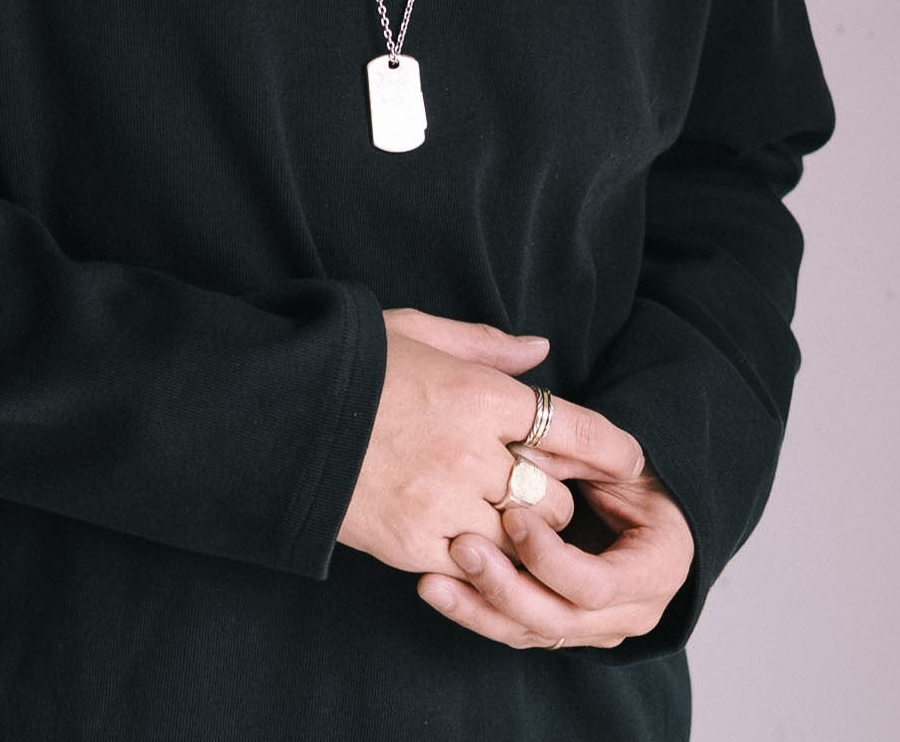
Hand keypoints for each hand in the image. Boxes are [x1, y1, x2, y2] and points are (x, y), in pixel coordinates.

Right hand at [337, 310, 631, 572]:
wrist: (275, 415)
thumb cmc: (347, 366)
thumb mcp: (413, 332)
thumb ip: (484, 345)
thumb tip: (541, 349)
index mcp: (477, 394)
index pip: (574, 429)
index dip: (610, 450)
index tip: (624, 459)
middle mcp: (470, 453)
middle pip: (554, 497)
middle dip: (553, 495)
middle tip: (535, 486)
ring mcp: (443, 504)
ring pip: (522, 541)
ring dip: (520, 534)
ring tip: (496, 515)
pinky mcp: (413, 543)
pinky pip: (474, 566)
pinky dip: (477, 558)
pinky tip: (461, 538)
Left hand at [418, 454, 695, 649]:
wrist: (630, 496)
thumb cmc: (623, 472)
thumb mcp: (608, 458)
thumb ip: (570, 458)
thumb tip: (519, 459)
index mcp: (657, 569)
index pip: (597, 585)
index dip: (551, 559)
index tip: (514, 518)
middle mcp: (631, 611)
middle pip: (560, 620)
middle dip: (505, 588)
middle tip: (462, 548)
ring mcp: (593, 626)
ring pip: (531, 632)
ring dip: (478, 608)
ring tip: (433, 582)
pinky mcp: (556, 625)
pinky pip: (513, 629)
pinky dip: (473, 610)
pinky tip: (435, 587)